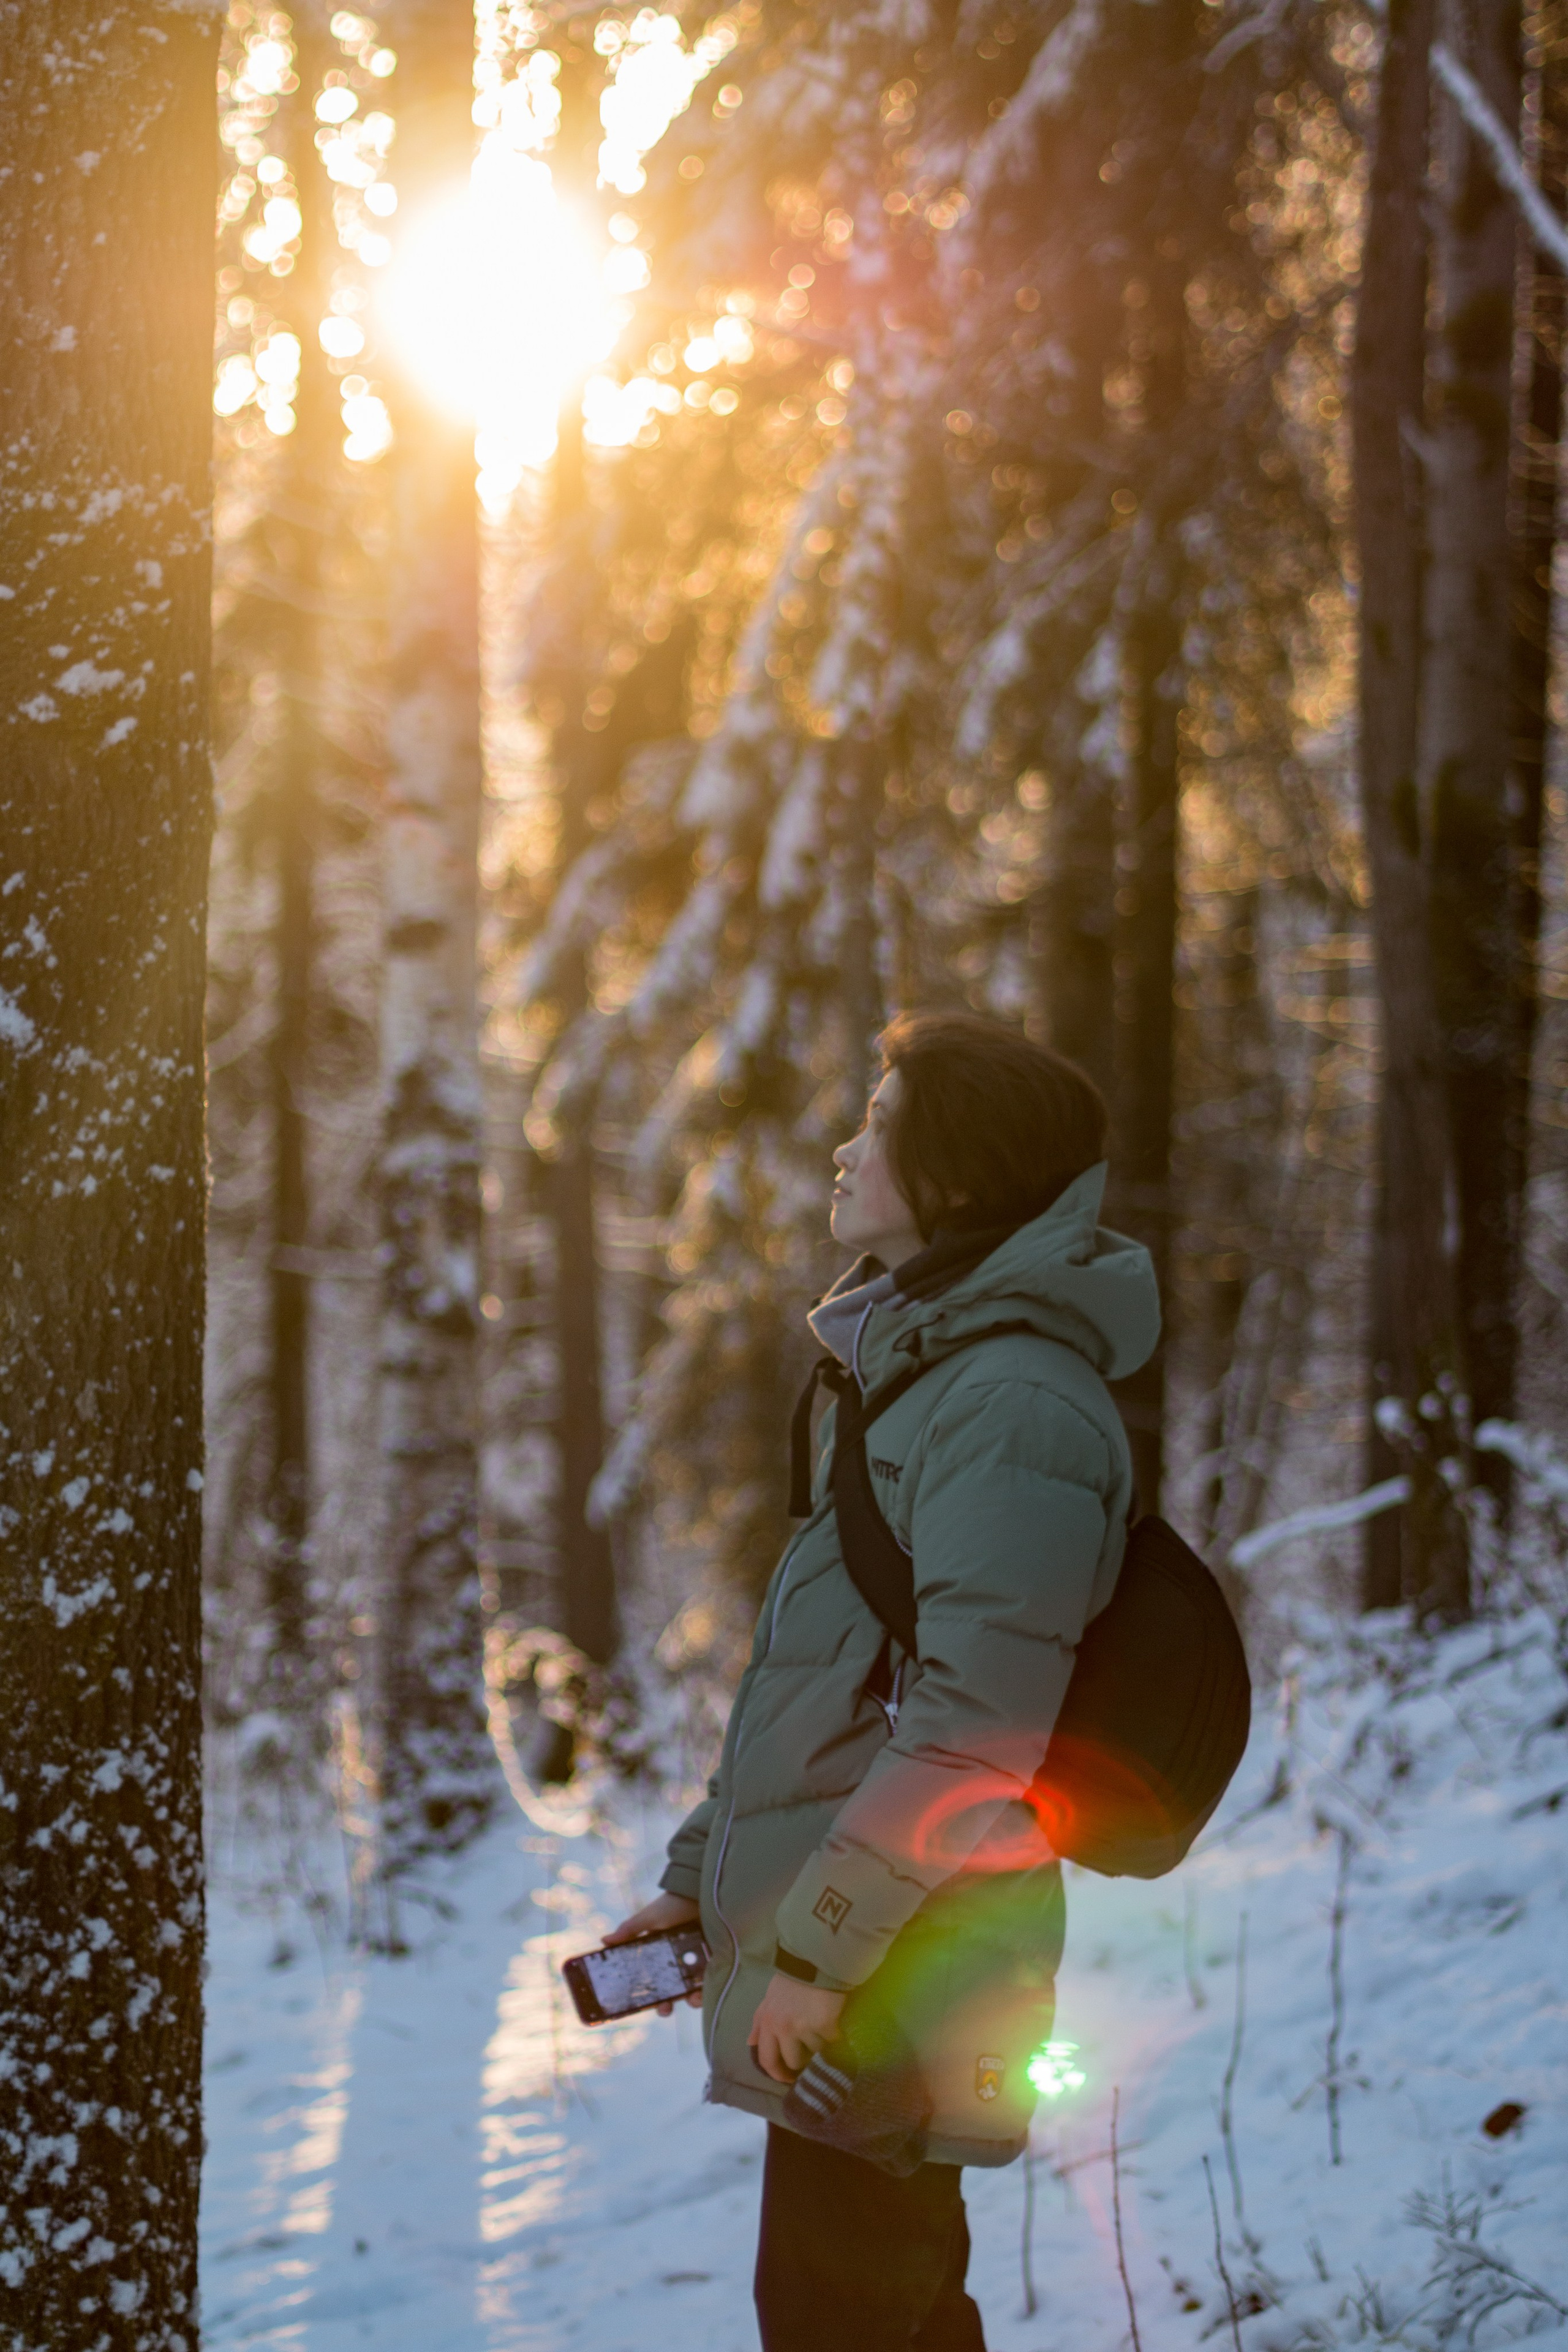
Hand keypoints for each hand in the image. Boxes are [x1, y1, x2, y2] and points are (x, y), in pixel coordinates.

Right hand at [603, 1892, 702, 2013]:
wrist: (700, 1892)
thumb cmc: (672, 1904)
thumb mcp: (648, 1918)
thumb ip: (628, 1930)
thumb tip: (603, 1941)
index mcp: (659, 1955)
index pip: (652, 1981)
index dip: (647, 1995)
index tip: (642, 2005)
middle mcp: (677, 1961)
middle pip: (671, 1990)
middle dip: (666, 2004)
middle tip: (665, 2009)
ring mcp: (695, 1962)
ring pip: (691, 1989)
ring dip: (690, 1999)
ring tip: (692, 1998)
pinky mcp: (713, 1959)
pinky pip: (708, 1979)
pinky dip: (705, 1987)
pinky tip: (702, 1989)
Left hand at [748, 1972, 846, 2083]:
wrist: (817, 1958)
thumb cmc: (793, 1979)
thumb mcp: (770, 1997)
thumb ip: (759, 2021)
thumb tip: (750, 2042)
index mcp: (766, 2022)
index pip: (766, 2059)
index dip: (777, 2073)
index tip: (787, 2078)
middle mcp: (782, 2027)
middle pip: (792, 2061)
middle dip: (802, 2061)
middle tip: (810, 2054)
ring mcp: (804, 2027)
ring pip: (815, 2052)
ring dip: (820, 2043)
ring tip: (823, 2026)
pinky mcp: (824, 2024)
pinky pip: (832, 2041)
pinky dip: (835, 2035)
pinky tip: (835, 2022)